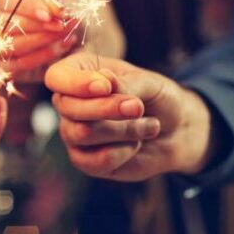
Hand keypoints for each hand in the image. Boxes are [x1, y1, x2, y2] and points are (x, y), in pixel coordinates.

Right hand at [0, 0, 77, 81]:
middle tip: (62, 27)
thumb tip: (60, 11)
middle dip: (38, 27)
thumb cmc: (50, 11)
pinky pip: (21, 63)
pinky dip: (43, 56)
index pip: (8, 0)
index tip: (49, 16)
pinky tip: (61, 48)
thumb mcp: (53, 2)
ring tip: (65, 37)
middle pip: (8, 24)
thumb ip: (56, 4)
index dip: (29, 7)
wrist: (53, 32)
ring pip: (14, 45)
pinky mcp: (3, 64)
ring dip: (43, 41)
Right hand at [45, 53, 214, 180]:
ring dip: (122, 130)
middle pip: (68, 108)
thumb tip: (104, 80)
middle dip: (106, 108)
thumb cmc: (158, 98)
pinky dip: (122, 152)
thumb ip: (126, 83)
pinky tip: (136, 144)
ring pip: (82, 133)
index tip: (105, 87)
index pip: (57, 76)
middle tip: (137, 107)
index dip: (76, 83)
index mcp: (79, 72)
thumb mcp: (149, 83)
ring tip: (149, 125)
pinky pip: (93, 161)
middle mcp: (70, 102)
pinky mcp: (85, 160)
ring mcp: (74, 132)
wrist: (177, 130)